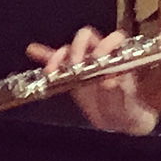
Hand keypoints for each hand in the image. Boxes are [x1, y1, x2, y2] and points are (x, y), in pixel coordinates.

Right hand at [26, 27, 159, 135]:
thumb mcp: (125, 103)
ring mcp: (82, 64)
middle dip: (77, 49)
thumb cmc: (127, 110)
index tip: (97, 59)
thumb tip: (110, 81)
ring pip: (68, 50)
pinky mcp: (69, 75)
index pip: (113, 39)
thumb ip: (118, 92)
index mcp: (118, 57)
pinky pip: (55, 62)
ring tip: (51, 70)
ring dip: (58, 56)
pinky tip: (33, 50)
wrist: (117, 122)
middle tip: (73, 66)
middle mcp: (99, 56)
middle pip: (85, 39)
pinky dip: (44, 56)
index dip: (105, 44)